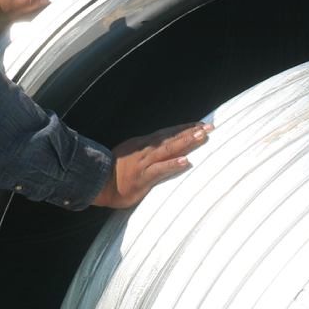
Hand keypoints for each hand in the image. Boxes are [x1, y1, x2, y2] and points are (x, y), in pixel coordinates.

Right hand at [92, 122, 212, 207]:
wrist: (99, 183)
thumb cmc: (115, 171)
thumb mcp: (131, 155)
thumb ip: (146, 151)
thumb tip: (161, 148)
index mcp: (144, 144)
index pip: (168, 133)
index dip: (185, 128)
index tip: (201, 124)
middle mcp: (146, 150)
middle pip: (173, 138)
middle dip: (192, 132)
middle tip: (210, 126)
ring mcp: (145, 162)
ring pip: (168, 150)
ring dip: (186, 142)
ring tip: (202, 137)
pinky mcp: (143, 177)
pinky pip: (160, 170)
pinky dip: (172, 164)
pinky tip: (185, 161)